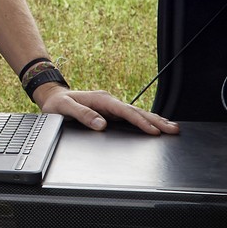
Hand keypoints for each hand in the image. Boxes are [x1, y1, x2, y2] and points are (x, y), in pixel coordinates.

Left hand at [35, 85, 179, 134]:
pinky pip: (132, 116)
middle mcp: (109, 101)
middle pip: (137, 111)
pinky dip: (145, 120)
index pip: (125, 111)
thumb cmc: (57, 103)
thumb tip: (102, 124)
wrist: (53, 97)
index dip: (140, 121)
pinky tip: (155, 125)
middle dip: (156, 121)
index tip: (153, 130)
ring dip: (155, 120)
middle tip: (173, 129)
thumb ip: (83, 115)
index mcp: (101, 99)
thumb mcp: (65, 108)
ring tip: (172, 127)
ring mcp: (111, 107)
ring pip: (137, 113)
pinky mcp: (111, 112)